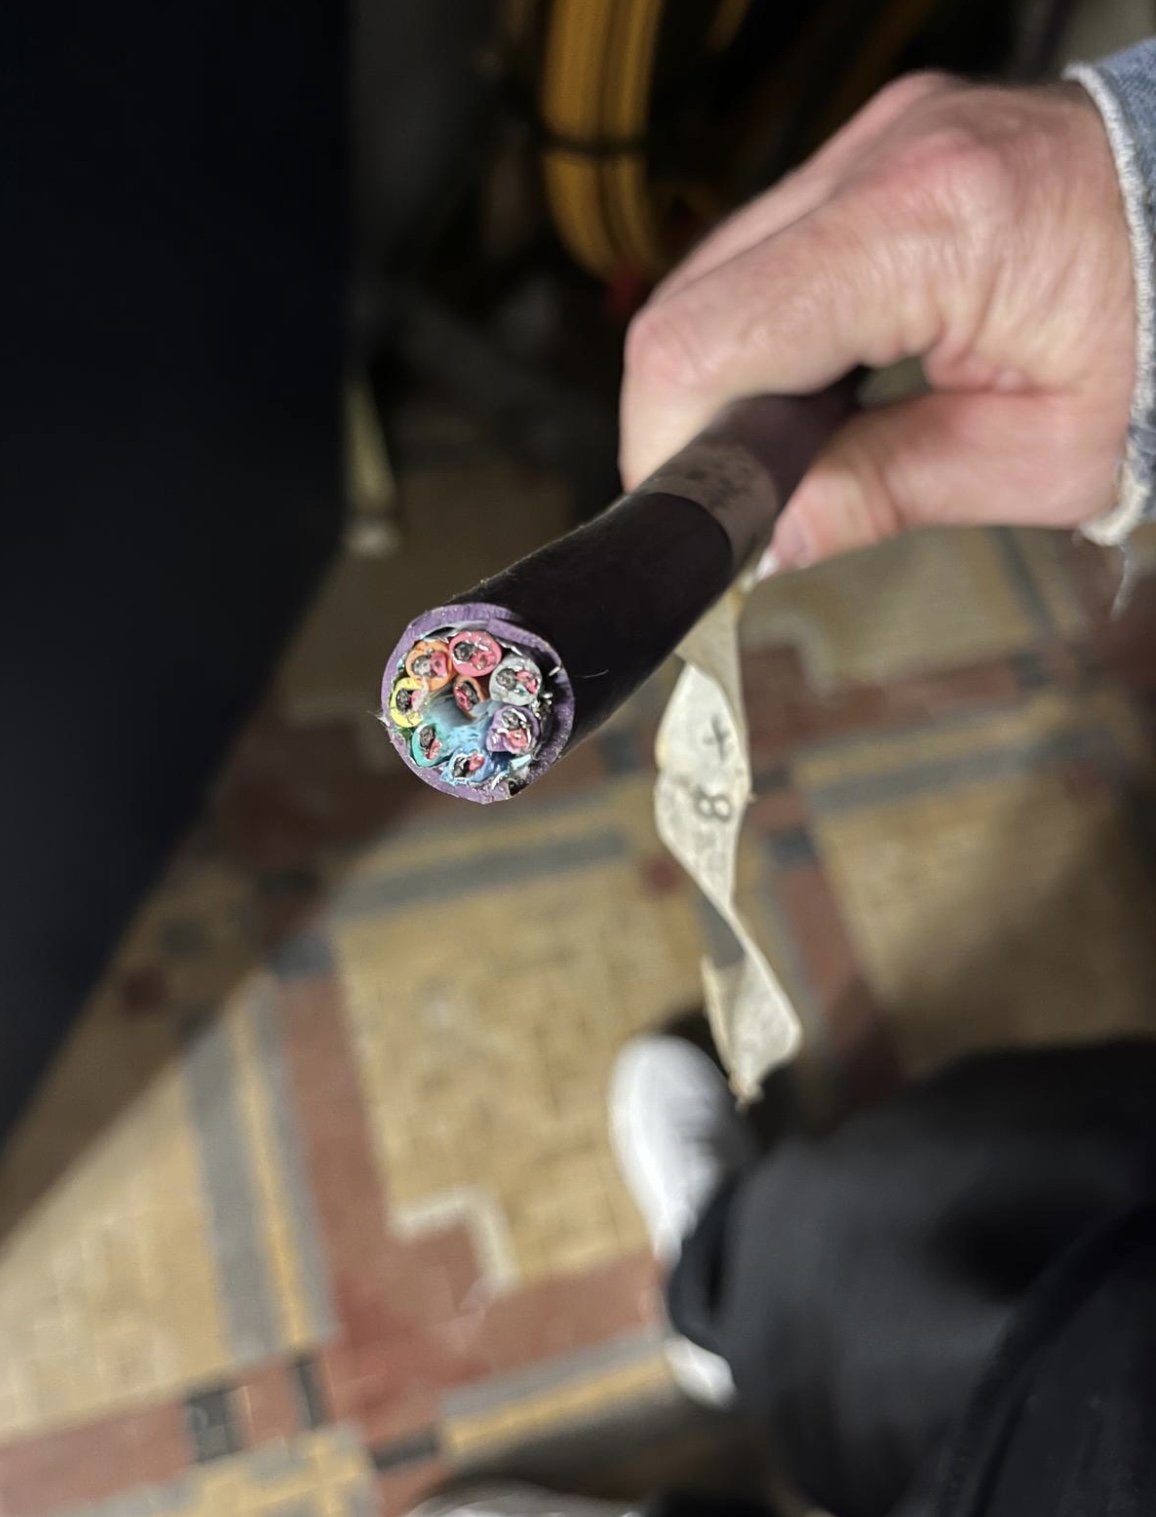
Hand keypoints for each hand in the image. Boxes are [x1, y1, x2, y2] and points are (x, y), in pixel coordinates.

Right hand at [620, 74, 1134, 567]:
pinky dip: (767, 319)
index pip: (706, 339)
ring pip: (717, 266)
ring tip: (787, 437)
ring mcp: (881, 136)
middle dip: (690, 413)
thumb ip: (881, 493)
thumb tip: (764, 541)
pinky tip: (814, 372)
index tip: (694, 513)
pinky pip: (769, 240)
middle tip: (743, 492)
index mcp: (932, 229)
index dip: (666, 442)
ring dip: (726, 364)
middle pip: (690, 297)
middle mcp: (888, 155)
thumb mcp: (1038, 458)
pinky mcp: (884, 142)